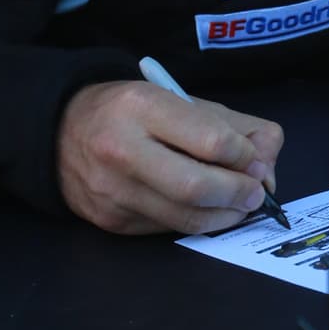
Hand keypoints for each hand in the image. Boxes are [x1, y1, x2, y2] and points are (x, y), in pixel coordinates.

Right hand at [57, 80, 283, 235]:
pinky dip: (196, 221)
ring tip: (239, 205)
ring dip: (226, 216)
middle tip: (257, 194)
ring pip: (186, 217)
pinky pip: (168, 229)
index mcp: (143, 106)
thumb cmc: (132, 112)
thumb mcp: (181, 100)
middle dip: (240, 194)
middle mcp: (121, 149)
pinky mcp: (111, 221)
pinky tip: (205, 209)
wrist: (60, 131)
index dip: (245, 157)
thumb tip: (268, 167)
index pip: (212, 140)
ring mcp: (113, 190)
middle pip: (198, 186)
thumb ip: (234, 128)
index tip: (255, 161)